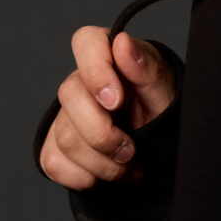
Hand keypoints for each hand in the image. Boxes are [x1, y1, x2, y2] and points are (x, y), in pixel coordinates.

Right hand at [39, 27, 176, 190]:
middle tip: (132, 150)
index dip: (96, 71)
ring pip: (64, 138)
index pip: (86, 42)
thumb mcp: (166, 93)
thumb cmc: (163, 110)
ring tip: (129, 166)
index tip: (117, 101)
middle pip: (69, 96)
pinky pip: (54, 163)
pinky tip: (106, 174)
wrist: (161, 146)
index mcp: (111, 57)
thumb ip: (146, 69)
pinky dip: (84, 177)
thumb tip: (122, 43)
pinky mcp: (55, 145)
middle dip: (104, 133)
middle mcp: (82, 82)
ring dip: (102, 164)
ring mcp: (65, 115)